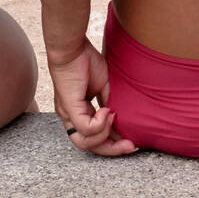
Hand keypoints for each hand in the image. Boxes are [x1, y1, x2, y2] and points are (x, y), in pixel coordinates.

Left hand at [49, 39, 137, 156]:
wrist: (72, 48)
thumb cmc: (85, 62)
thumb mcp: (104, 87)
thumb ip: (111, 104)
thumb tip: (121, 119)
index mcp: (78, 113)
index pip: (92, 138)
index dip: (111, 144)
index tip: (131, 142)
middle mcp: (70, 117)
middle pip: (87, 146)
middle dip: (111, 149)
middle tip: (130, 146)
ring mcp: (67, 114)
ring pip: (83, 143)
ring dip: (104, 137)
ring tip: (114, 119)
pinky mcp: (69, 108)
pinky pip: (85, 128)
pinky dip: (100, 124)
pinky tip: (107, 110)